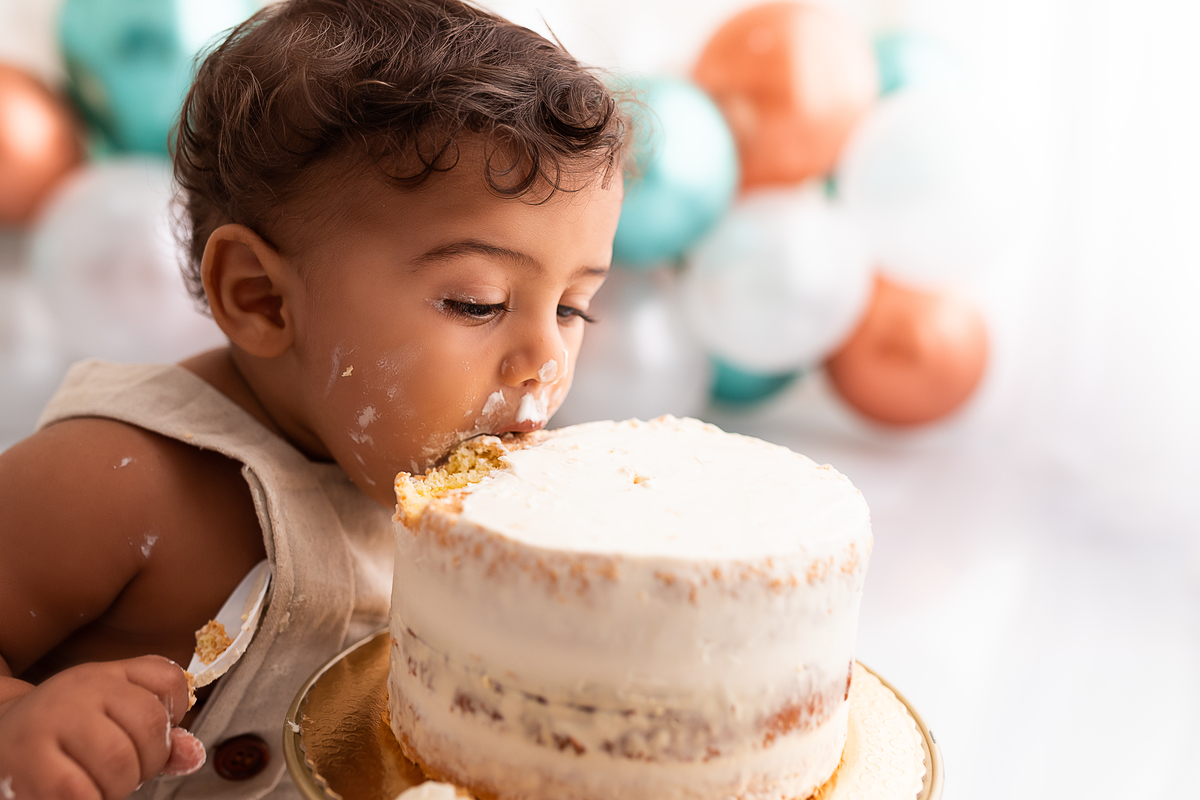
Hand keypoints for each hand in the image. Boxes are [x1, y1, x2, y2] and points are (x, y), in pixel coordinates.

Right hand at [0, 656, 204, 799]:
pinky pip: (78, 792)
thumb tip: (194, 756)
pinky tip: (80, 796)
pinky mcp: (24, 763)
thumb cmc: (63, 733)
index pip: (169, 681)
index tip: (152, 740)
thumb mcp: (110, 718)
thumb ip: (156, 732)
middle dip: (147, 764)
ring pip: (118, 762)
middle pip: (148, 726)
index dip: (173, 718)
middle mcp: (79, 691)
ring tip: (97, 788)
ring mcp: (49, 724)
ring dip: (117, 789)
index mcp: (105, 674)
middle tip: (123, 775)